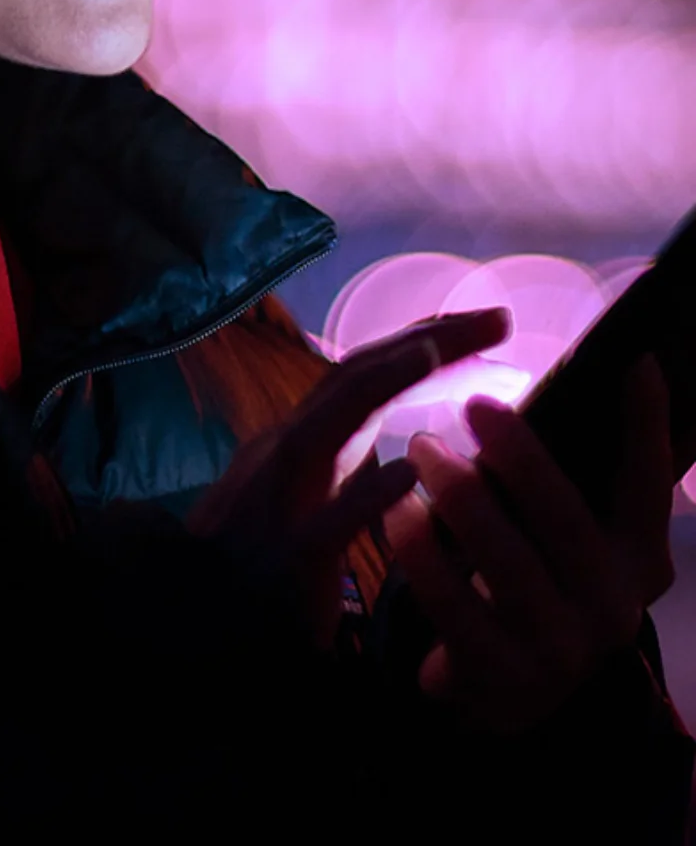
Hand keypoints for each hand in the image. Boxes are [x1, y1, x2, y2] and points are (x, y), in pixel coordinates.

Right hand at [188, 307, 510, 649]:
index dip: (423, 342)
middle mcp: (286, 453)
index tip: (486, 323)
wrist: (197, 618)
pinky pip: (324, 524)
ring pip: (326, 428)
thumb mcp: (303, 498)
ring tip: (436, 352)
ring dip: (379, 384)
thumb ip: (345, 466)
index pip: (364, 375)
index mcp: (299, 440)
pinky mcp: (284, 559)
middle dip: (424, 341)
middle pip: (353, 380)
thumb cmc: (257, 563)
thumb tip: (411, 450)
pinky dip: (362, 496)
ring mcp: (280, 500)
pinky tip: (405, 477)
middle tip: (496, 318)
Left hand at [384, 354, 675, 732]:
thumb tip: (588, 374)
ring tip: (421, 447)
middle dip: (522, 458)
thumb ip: (573, 475)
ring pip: (508, 563)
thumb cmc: (533, 577)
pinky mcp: (500, 675)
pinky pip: (454, 605)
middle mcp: (611, 607)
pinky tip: (397, 510)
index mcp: (637, 561)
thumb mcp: (567, 534)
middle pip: (568, 521)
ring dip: (461, 497)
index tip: (639, 361)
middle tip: (475, 403)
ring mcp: (559, 649)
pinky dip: (423, 553)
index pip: (649, 487)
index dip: (648, 427)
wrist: (506, 686)